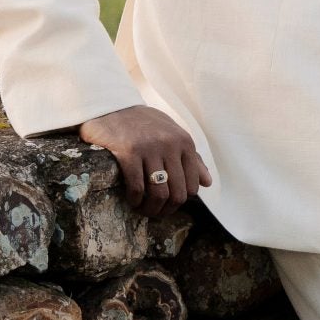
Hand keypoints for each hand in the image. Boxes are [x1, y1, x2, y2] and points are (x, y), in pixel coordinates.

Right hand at [80, 104, 210, 216]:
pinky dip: (135, 199)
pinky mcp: (128, 152)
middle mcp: (170, 145)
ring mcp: (150, 148)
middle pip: (177, 193)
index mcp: (185, 143)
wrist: (111, 106)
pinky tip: (132, 200)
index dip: (181, 201)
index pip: (192, 185)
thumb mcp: (172, 135)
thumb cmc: (144, 123)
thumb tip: (207, 182)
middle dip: (167, 209)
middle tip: (155, 213)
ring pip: (159, 193)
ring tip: (143, 210)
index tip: (169, 204)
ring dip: (151, 209)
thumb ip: (192, 158)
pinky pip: (137, 186)